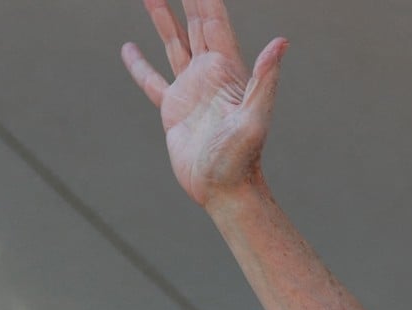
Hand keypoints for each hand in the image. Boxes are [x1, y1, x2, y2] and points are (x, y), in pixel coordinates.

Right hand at [121, 0, 287, 207]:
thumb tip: (282, 42)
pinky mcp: (174, 110)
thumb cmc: (243, 159)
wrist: (226, 191)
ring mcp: (192, 90)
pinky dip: (140, 64)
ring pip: (174, 43)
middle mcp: (211, 74)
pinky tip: (129, 48)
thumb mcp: (255, 117)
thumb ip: (266, 78)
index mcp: (228, 70)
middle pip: (196, 23)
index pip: (213, 20)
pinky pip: (153, 81)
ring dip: (163, 18)